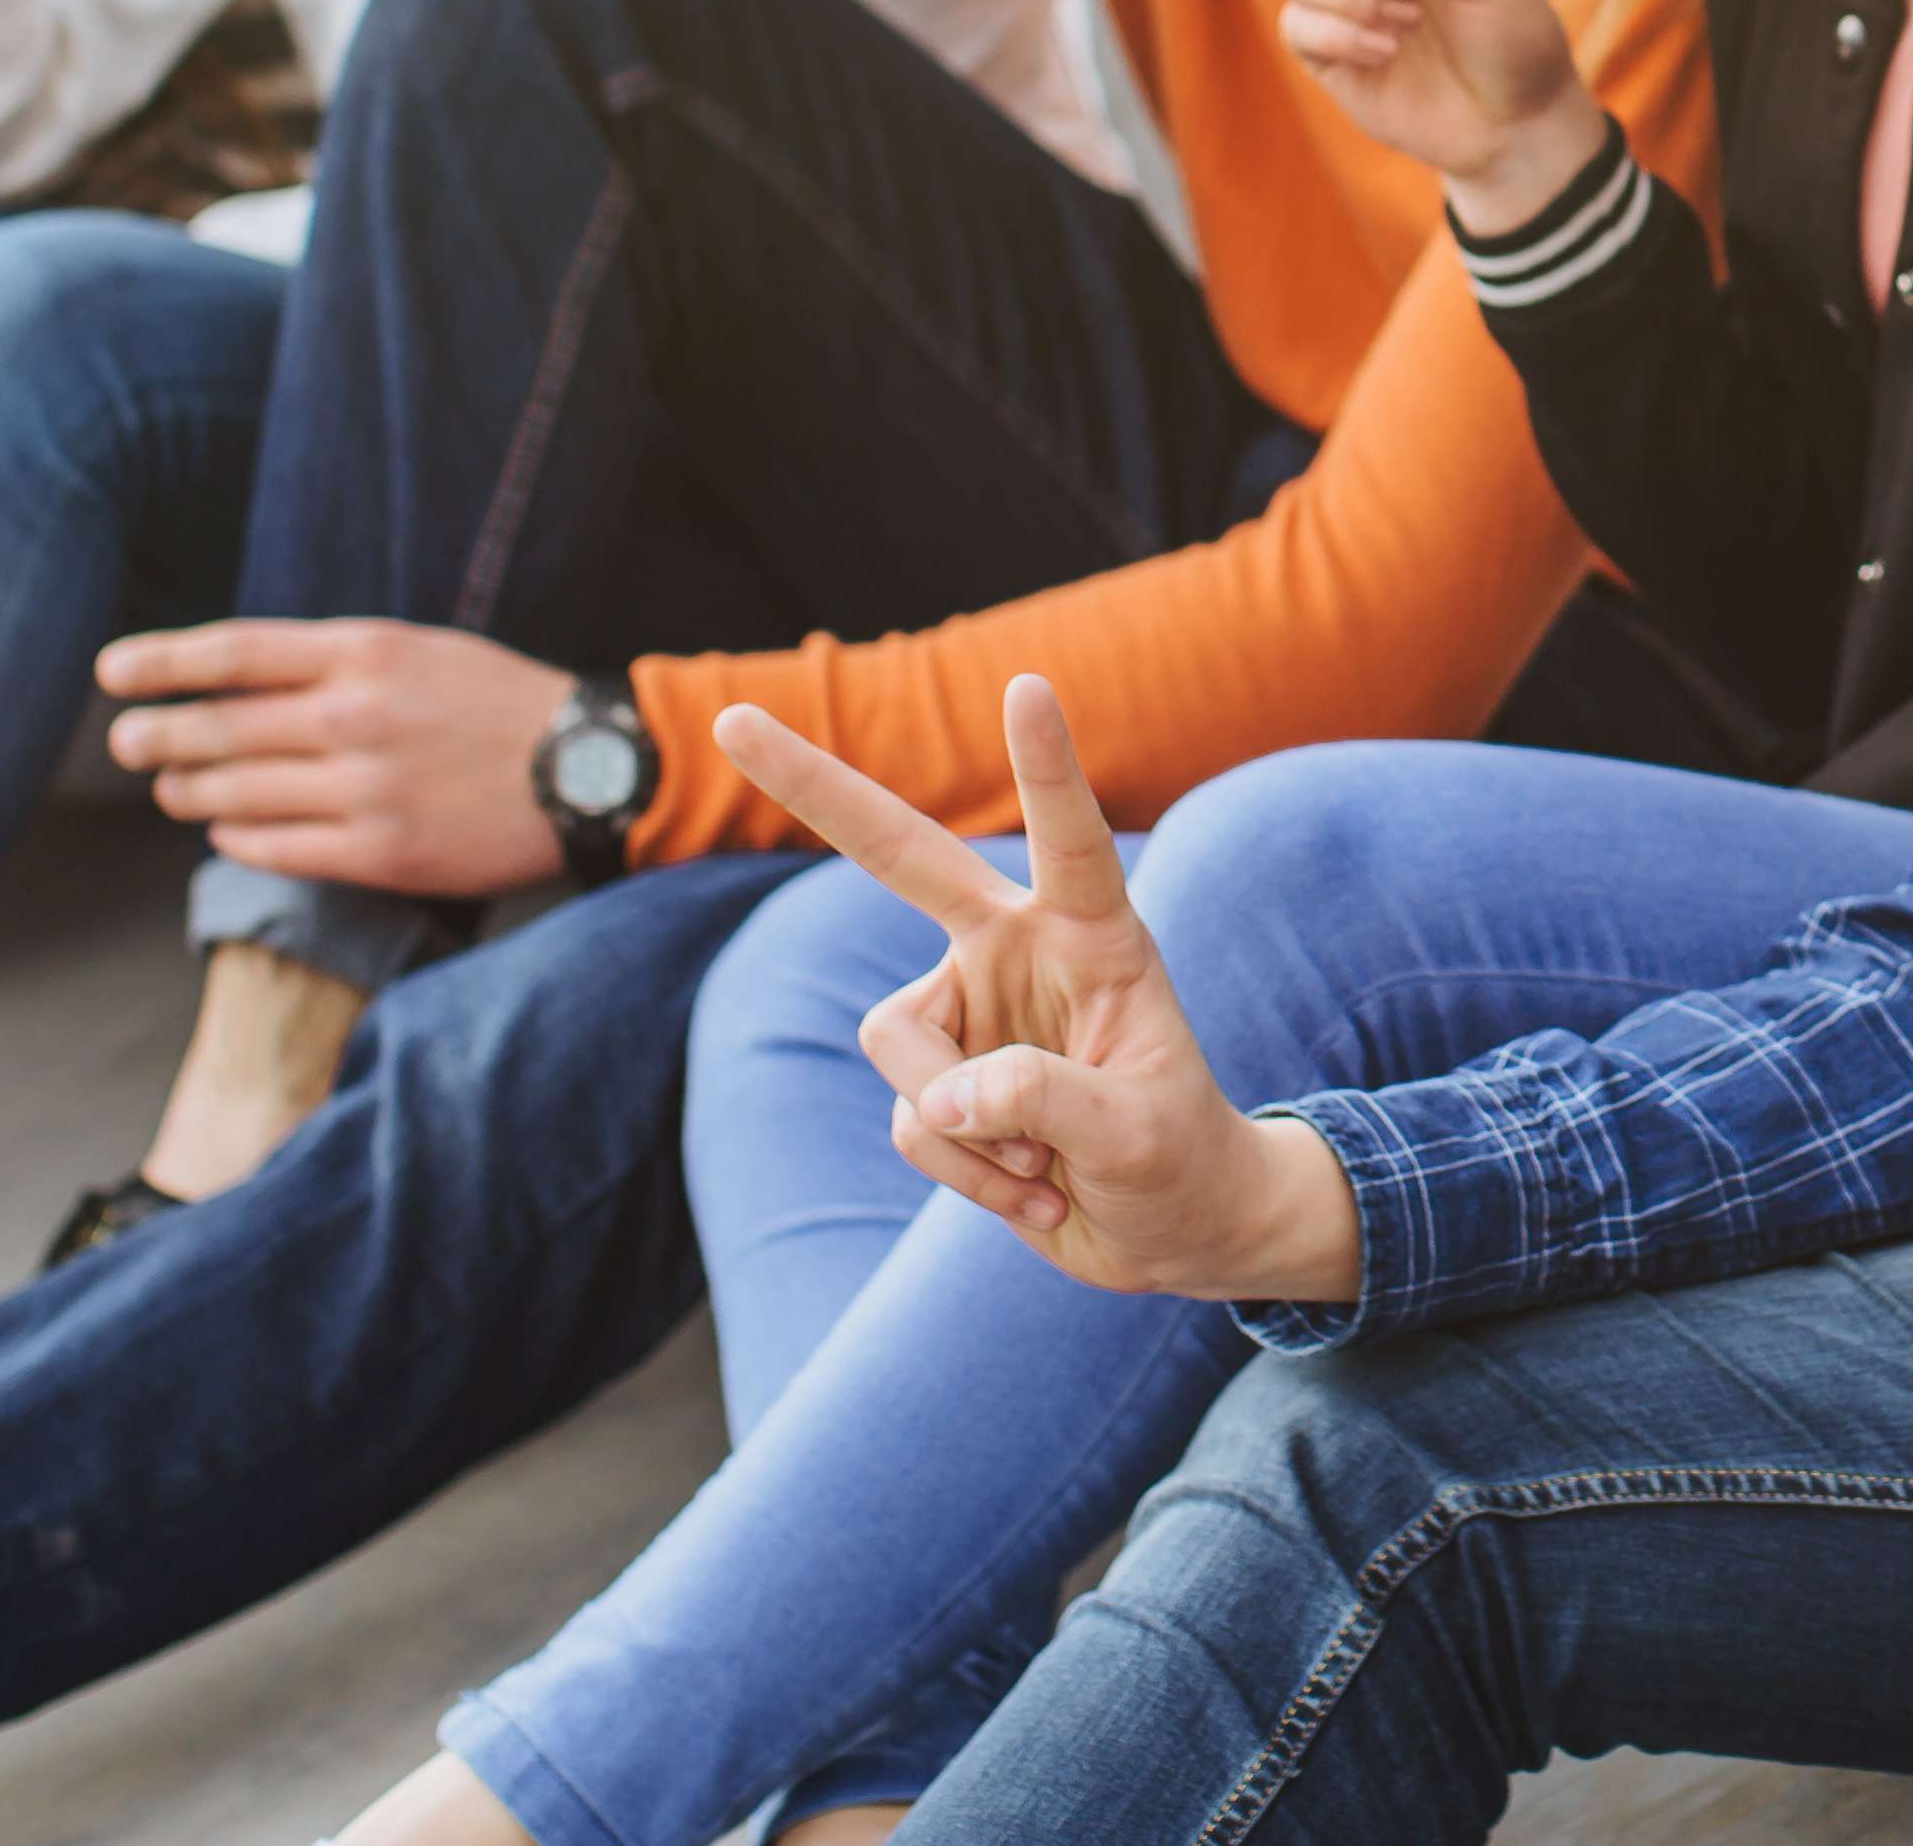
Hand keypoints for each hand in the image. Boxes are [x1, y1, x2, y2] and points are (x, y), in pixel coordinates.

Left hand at [93, 616, 572, 896]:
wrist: (590, 769)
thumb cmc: (498, 704)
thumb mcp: (420, 651)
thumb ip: (334, 661)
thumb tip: (238, 680)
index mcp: (367, 652)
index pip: (235, 653)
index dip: (163, 663)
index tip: (112, 671)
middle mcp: (357, 716)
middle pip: (219, 727)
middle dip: (157, 736)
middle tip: (127, 741)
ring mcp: (366, 788)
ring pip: (235, 793)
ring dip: (188, 790)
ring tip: (171, 787)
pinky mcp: (380, 851)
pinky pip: (275, 846)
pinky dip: (235, 836)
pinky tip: (225, 827)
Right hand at [714, 677, 1368, 1301]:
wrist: (1165, 1227)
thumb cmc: (1178, 1159)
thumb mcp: (1138, 1132)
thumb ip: (1046, 1100)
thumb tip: (943, 1098)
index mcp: (1093, 934)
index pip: (1068, 838)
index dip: (1045, 768)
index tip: (1028, 686)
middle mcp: (1016, 949)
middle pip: (900, 855)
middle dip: (817, 791)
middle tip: (734, 722)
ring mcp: (968, 1010)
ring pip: (900, 1048)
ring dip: (963, 1131)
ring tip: (1046, 1163)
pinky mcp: (936, 1079)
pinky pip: (912, 1123)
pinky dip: (963, 1172)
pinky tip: (1029, 1185)